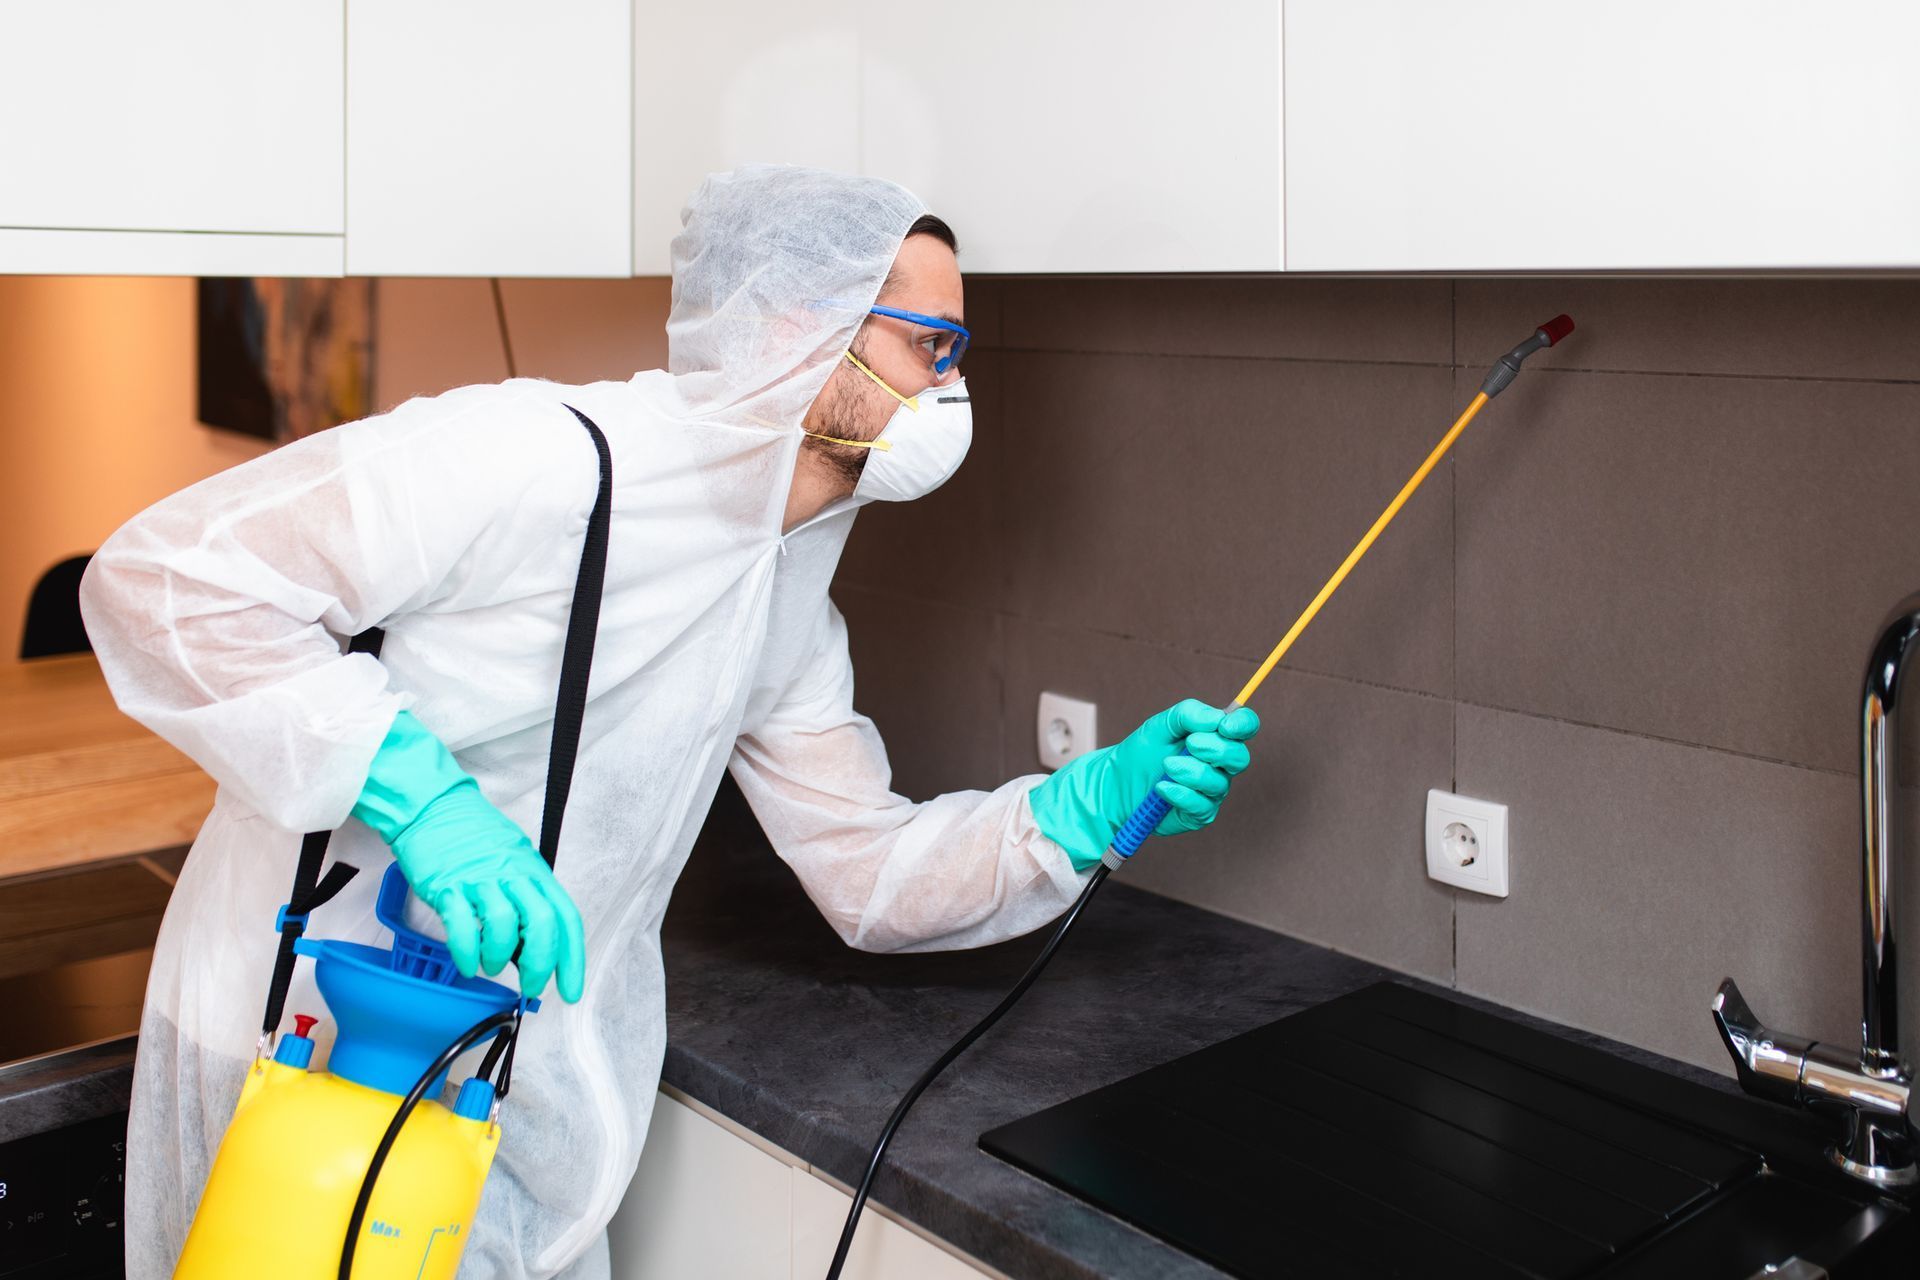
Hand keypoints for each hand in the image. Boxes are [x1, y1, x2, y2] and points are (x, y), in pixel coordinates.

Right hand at [352, 711, 586, 1000]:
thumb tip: (534, 945)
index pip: (565, 918)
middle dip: (539, 964)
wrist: (432, 806)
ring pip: (504, 925)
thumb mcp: (513, 861)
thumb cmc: (474, 836)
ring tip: (489, 966)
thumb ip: (527, 898)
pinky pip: (460, 926)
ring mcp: (480, 880)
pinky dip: (466, 953)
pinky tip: (467, 964)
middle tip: (530, 986)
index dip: (572, 958)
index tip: (571, 991)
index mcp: (535, 872)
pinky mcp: (447, 886)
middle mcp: (513, 875)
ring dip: (498, 958)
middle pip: (541, 924)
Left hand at [1029, 699, 1260, 870]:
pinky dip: (1180, 793)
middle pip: (1239, 757)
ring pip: (1218, 783)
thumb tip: (1217, 718)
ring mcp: (1211, 792)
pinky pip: (1201, 805)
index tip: (1225, 725)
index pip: (1245, 727)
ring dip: (1191, 772)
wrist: (1115, 784)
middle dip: (1216, 749)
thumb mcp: (1161, 725)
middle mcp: (1219, 766)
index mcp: (1215, 738)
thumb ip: (1189, 714)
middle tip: (1190, 744)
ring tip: (1166, 766)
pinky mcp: (1199, 814)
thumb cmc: (1142, 753)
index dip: (1243, 725)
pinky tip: (1161, 788)